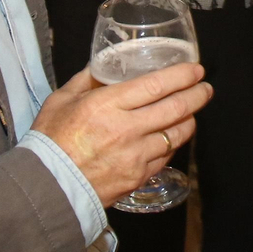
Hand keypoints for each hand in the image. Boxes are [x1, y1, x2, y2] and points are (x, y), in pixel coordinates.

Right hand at [31, 64, 211, 205]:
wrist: (47, 186)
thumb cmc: (51, 141)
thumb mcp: (62, 100)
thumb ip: (87, 80)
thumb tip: (104, 64)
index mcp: (107, 105)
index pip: (156, 85)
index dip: (182, 76)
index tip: (196, 69)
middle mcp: (126, 129)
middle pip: (175, 107)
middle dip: (197, 95)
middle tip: (205, 88)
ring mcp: (135, 155)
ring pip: (177, 133)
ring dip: (190, 119)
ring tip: (192, 110)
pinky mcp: (139, 176)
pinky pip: (167, 155)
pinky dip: (174, 142)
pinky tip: (173, 135)